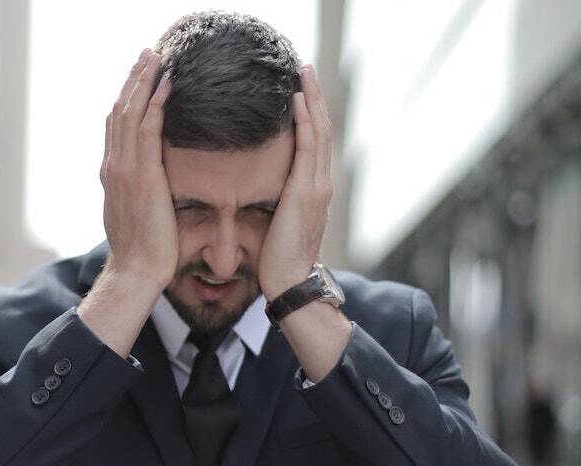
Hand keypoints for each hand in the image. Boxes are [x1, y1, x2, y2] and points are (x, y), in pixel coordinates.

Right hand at [99, 48, 175, 288]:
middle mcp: (113, 165)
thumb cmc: (144, 250)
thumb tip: (151, 184)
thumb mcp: (137, 213)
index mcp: (112, 173)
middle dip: (134, 80)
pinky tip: (167, 86)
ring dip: (144, 82)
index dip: (127, 97)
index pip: (117, 125)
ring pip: (131, 113)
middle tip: (148, 55)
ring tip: (157, 58)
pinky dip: (156, 104)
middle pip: (120, 110)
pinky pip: (147, 129)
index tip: (140, 76)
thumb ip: (140, 192)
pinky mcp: (142, 175)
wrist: (137, 270)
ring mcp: (124, 169)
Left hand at [259, 65, 333, 299]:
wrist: (290, 283)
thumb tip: (260, 189)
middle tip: (305, 67)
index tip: (300, 87)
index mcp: (313, 189)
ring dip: (311, 100)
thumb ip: (275, 201)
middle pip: (321, 128)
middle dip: (314, 96)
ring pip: (318, 131)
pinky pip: (307, 147)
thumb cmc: (279, 259)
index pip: (313, 141)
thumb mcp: (277, 223)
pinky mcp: (306, 192)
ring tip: (303, 73)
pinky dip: (304, 121)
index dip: (309, 112)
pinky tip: (297, 100)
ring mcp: (317, 186)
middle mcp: (321, 183)